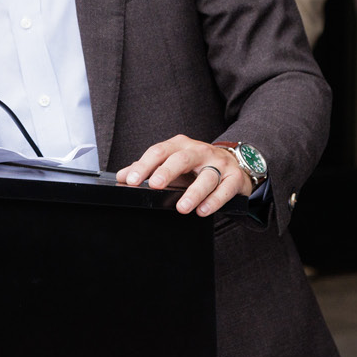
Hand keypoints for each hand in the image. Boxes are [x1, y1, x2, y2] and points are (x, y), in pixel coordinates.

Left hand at [116, 135, 248, 216]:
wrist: (234, 163)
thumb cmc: (197, 165)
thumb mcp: (173, 163)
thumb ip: (149, 169)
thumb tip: (122, 175)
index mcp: (180, 145)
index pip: (159, 151)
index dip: (143, 165)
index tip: (130, 180)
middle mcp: (199, 151)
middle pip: (181, 158)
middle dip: (166, 171)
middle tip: (154, 185)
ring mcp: (219, 163)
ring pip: (206, 176)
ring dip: (193, 193)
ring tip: (182, 207)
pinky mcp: (234, 177)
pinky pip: (224, 189)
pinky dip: (214, 201)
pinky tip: (203, 210)